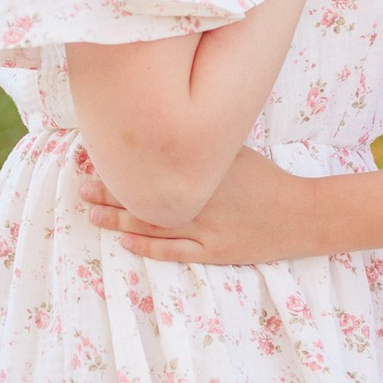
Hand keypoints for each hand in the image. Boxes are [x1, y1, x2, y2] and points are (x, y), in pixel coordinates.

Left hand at [73, 142, 325, 265]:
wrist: (301, 214)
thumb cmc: (269, 180)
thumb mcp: (237, 153)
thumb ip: (206, 148)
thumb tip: (176, 131)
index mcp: (202, 171)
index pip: (153, 165)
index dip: (123, 165)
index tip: (97, 159)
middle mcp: (199, 198)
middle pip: (145, 195)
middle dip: (110, 192)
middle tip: (81, 188)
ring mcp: (205, 228)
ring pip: (152, 225)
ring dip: (118, 220)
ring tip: (91, 215)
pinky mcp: (214, 251)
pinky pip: (174, 251)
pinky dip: (147, 248)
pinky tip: (125, 243)